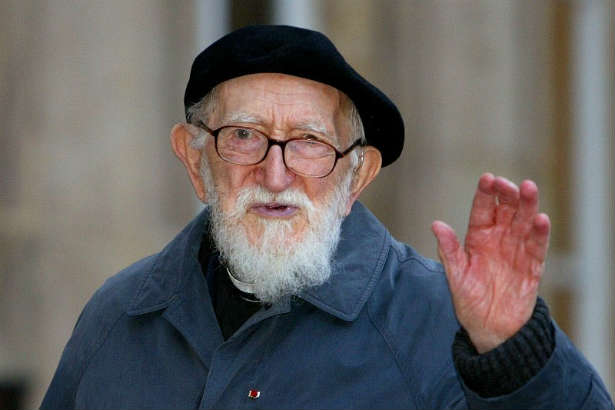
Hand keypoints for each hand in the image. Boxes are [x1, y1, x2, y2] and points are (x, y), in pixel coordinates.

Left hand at [431, 173, 550, 352]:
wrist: (490, 328)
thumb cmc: (470, 299)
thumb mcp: (455, 275)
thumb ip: (449, 250)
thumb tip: (436, 225)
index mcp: (478, 238)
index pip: (482, 210)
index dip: (485, 194)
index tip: (487, 178)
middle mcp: (499, 239)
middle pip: (506, 211)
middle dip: (507, 195)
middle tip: (508, 183)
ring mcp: (517, 251)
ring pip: (524, 223)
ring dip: (528, 206)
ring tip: (529, 188)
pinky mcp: (532, 267)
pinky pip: (537, 248)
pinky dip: (540, 234)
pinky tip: (541, 219)